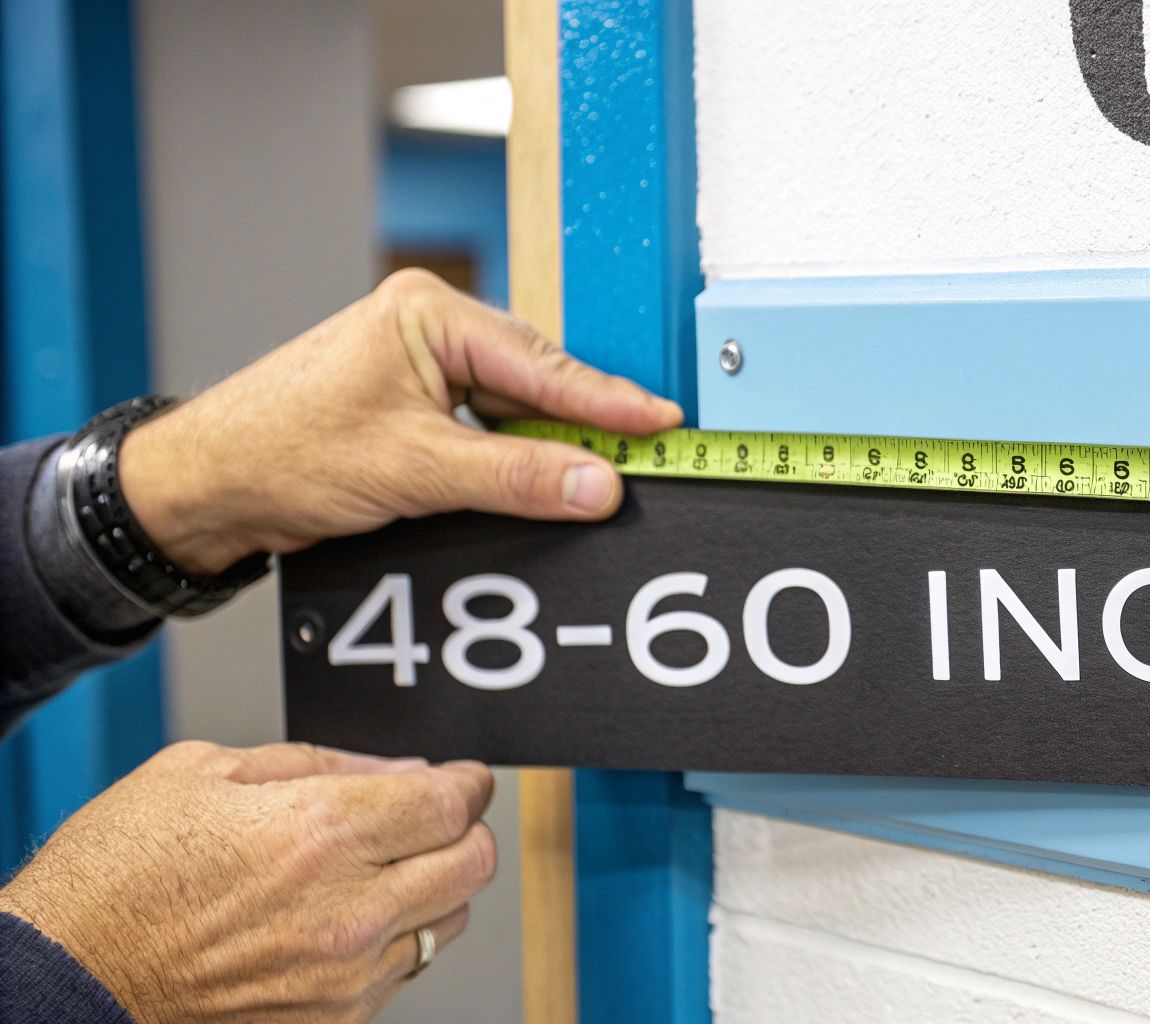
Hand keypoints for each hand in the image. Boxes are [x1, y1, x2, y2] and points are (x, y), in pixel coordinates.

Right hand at [0, 741, 495, 1023]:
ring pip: (448, 922)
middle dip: (465, 830)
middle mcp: (347, 910)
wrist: (64, 979)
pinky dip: (394, 939)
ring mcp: (342, 975)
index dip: (468, 782)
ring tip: (385, 870)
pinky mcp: (330, 1021)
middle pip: (473, 863)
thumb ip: (319, 762)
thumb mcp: (204, 771)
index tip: (464, 777)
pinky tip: (347, 918)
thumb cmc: (115, 877)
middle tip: (438, 818)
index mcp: (321, 833)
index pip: (451, 802)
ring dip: (434, 888)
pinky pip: (403, 973)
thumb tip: (396, 768)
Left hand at [118, 268, 682, 573]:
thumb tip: (597, 484)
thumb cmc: (277, 450)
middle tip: (649, 459)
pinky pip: (487, 430)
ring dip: (550, 448)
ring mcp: (420, 368)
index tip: (663, 424)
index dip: (609, 401)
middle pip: (537, 382)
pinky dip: (517, 461)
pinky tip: (544, 484)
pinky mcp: (413, 408)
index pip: (541, 363)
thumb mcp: (414, 469)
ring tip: (603, 478)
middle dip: (587, 425)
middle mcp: (428, 329)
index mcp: (428, 313)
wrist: (204, 487)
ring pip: (515, 410)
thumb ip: (516, 478)